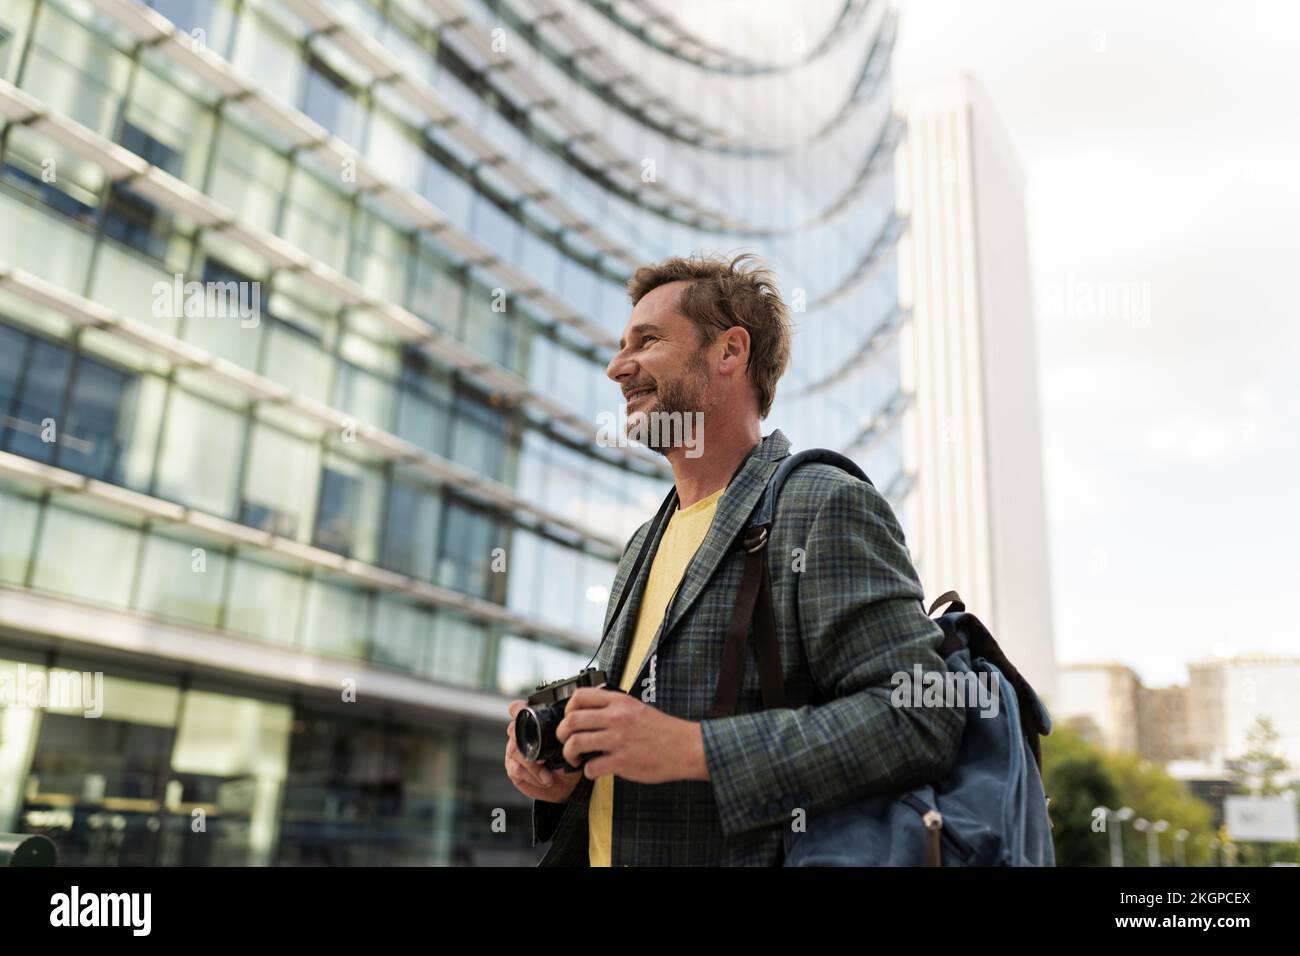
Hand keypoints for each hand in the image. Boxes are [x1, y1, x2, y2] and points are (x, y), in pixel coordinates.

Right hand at [505, 699, 582, 802]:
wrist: (567, 784)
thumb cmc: (568, 760)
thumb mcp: (570, 745)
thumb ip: (565, 735)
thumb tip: (567, 731)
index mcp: (532, 724)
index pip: (517, 709)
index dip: (519, 708)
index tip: (528, 714)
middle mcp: (520, 735)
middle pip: (512, 728)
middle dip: (527, 741)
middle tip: (543, 757)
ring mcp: (514, 752)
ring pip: (514, 750)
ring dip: (533, 766)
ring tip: (549, 776)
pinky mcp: (513, 769)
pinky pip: (516, 769)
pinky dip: (532, 776)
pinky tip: (545, 780)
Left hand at [555, 688, 708, 783]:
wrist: (686, 747)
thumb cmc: (664, 730)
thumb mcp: (637, 707)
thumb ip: (615, 707)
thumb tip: (591, 712)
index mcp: (619, 702)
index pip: (580, 696)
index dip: (567, 708)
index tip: (568, 718)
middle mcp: (616, 718)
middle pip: (572, 720)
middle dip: (562, 734)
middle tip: (565, 741)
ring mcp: (618, 740)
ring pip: (575, 743)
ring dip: (570, 754)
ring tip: (575, 759)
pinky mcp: (622, 762)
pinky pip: (591, 767)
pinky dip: (588, 772)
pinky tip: (594, 771)